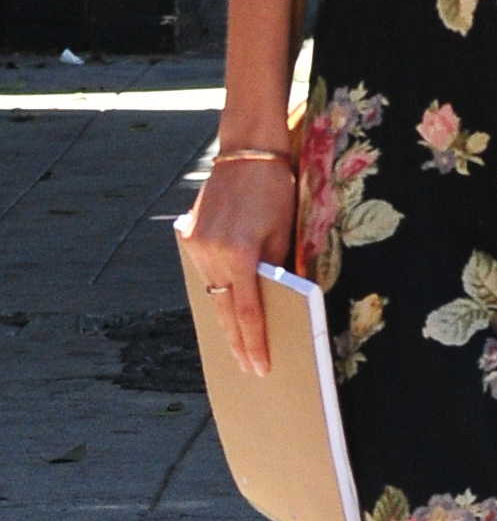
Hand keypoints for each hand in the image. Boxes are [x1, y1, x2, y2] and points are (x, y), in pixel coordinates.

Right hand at [180, 156, 296, 375]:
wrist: (247, 152)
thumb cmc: (275, 191)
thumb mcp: (282, 234)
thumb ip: (275, 271)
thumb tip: (275, 305)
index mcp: (239, 255)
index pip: (248, 312)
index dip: (255, 343)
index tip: (260, 366)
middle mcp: (211, 253)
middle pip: (225, 309)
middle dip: (237, 341)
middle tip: (248, 368)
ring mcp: (196, 245)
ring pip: (212, 293)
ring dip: (225, 319)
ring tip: (237, 347)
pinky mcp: (190, 235)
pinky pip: (204, 272)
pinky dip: (216, 290)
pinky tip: (225, 308)